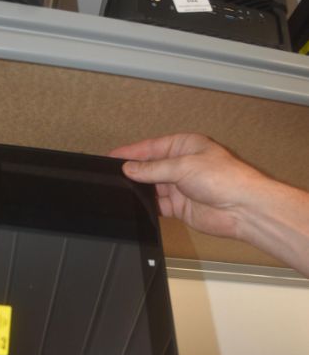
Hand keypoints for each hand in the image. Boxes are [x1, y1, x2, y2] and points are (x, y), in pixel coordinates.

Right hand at [109, 133, 266, 240]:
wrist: (242, 208)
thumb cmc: (225, 179)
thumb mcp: (183, 166)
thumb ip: (153, 169)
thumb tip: (130, 169)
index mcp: (185, 146)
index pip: (151, 147)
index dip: (131, 152)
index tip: (112, 156)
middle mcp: (182, 165)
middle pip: (150, 167)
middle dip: (134, 172)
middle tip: (113, 176)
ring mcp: (181, 187)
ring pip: (152, 187)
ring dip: (140, 190)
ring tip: (123, 191)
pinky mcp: (180, 207)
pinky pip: (158, 205)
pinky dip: (148, 206)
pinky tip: (138, 206)